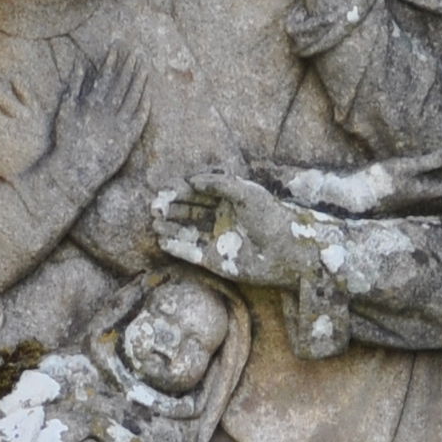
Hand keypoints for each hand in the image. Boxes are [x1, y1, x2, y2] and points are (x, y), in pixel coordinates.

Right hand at [39, 49, 147, 192]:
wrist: (75, 169)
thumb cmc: (67, 139)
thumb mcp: (65, 109)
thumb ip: (74, 85)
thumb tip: (80, 63)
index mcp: (93, 102)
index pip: (106, 75)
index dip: (112, 61)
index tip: (117, 48)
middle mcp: (108, 110)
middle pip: (123, 83)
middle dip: (129, 66)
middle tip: (137, 53)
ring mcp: (120, 124)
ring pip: (134, 97)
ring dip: (140, 81)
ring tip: (145, 68)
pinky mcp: (128, 138)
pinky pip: (140, 119)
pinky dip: (145, 106)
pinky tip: (149, 96)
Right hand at [151, 174, 330, 293]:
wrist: (287, 253)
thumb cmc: (271, 219)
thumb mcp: (248, 193)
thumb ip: (220, 184)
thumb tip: (192, 180)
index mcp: (230, 200)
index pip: (199, 192)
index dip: (181, 191)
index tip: (164, 190)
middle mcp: (222, 218)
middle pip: (190, 211)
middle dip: (172, 208)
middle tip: (154, 207)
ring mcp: (218, 240)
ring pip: (188, 231)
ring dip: (170, 227)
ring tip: (154, 222)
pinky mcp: (216, 261)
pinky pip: (191, 252)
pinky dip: (177, 246)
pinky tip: (162, 239)